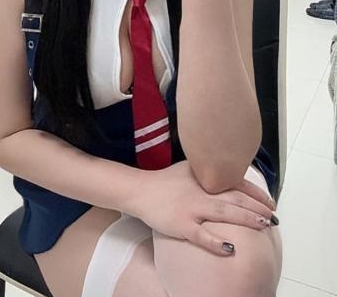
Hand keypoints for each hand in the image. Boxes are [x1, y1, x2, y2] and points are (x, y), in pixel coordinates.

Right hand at [128, 160, 276, 256]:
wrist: (141, 191)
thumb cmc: (166, 180)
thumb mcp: (189, 168)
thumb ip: (209, 171)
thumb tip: (230, 172)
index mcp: (205, 178)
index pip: (237, 184)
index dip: (256, 194)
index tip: (270, 202)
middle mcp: (202, 192)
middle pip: (236, 199)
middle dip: (258, 208)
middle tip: (274, 217)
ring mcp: (192, 209)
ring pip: (225, 214)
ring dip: (247, 220)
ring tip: (264, 225)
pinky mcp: (181, 225)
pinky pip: (201, 236)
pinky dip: (217, 243)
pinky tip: (231, 248)